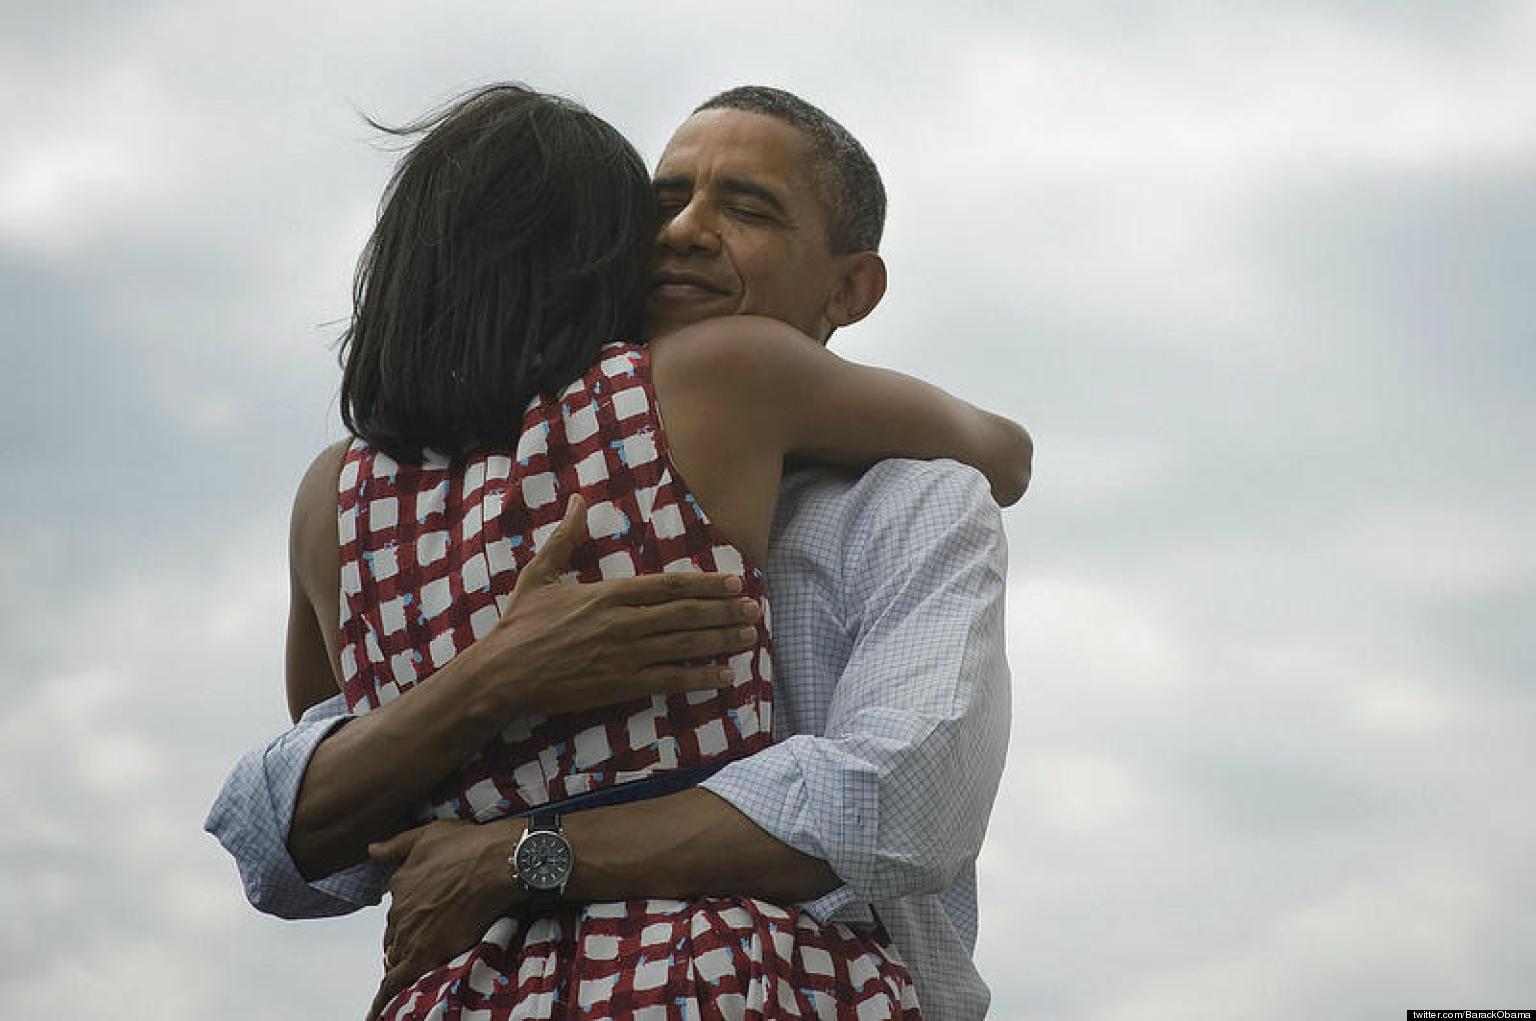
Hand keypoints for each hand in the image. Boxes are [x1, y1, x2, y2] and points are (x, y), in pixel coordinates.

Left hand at [365, 818, 523, 1020]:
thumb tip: (372, 849)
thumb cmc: (471, 845)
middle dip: (405, 941)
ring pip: (396, 957)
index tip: (418, 921)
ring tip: (411, 972)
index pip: (397, 910)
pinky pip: (394, 985)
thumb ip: (397, 845)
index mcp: (400, 884)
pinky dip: (383, 1001)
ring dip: (401, 964)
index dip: (407, 918)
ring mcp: (409, 934)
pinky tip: (377, 1014)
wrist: (497, 862)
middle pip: (395, 935)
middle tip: (424, 944)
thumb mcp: (428, 834)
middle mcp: (399, 909)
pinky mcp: (422, 955)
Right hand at [466, 493, 762, 718]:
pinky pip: (670, 680)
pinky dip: (701, 677)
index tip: (734, 582)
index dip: (706, 583)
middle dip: (724, 611)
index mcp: (608, 593)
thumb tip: (576, 500)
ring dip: (721, 640)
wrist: (503, 673)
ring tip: (749, 637)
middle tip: (755, 609)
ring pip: (685, 645)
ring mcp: (625, 655)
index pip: (669, 584)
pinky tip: (724, 675)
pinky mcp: (621, 685)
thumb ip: (565, 538)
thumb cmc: (521, 624)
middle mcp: (624, 622)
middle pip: (686, 613)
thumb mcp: (540, 574)